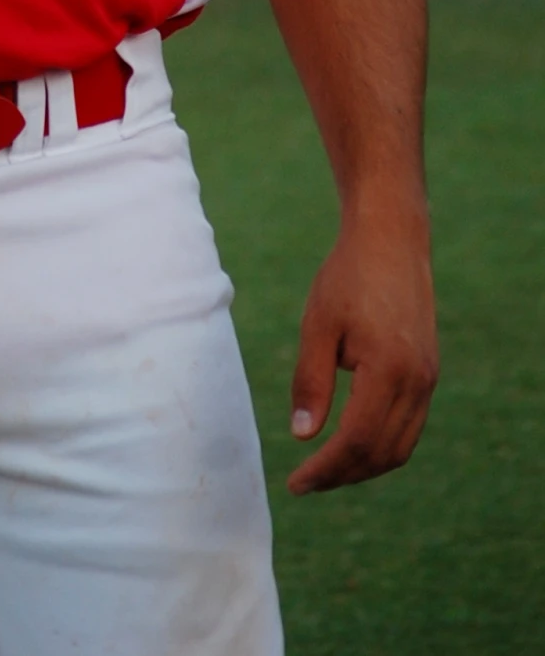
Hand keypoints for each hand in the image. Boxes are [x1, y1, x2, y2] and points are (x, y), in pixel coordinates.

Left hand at [287, 198, 437, 492]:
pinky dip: (381, 445)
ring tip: (325, 470)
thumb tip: (303, 436)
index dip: (325, 468)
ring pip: (400, 447)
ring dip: (364, 466)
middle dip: (342, 475)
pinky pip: (409, 427)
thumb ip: (311, 380)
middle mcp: (417, 382)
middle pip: (382, 453)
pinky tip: (351, 442)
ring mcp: (428, 380)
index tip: (295, 483)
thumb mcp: (318, 324)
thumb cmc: (347, 276)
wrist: (391, 240)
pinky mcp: (428, 373)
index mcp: (388, 371)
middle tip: (305, 483)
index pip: (356, 441)